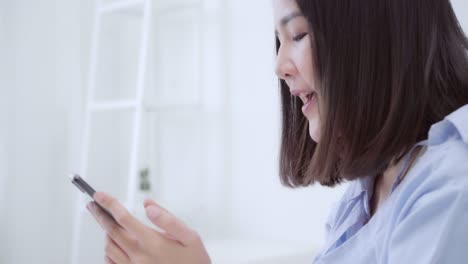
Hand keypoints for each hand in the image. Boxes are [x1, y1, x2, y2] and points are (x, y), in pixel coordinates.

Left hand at [87, 192, 210, 263]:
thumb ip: (168, 219)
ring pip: (109, 246)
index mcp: (152, 242)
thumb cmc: (194, 260)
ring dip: (105, 231)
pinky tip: (112, 242)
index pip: (123, 218)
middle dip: (99, 214)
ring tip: (107, 220)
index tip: (99, 195)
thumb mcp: (190, 236)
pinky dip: (108, 249)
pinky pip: (111, 262)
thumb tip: (148, 205)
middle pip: (111, 231)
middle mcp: (139, 255)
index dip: (109, 204)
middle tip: (92, 203)